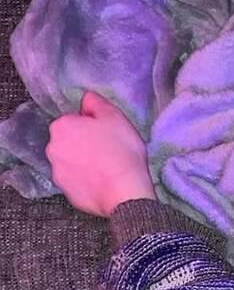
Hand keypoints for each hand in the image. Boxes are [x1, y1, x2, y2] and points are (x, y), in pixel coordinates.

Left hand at [45, 91, 156, 217]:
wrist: (124, 192)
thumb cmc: (121, 152)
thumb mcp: (115, 118)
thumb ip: (96, 103)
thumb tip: (86, 98)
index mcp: (62, 126)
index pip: (74, 120)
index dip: (92, 125)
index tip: (106, 134)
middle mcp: (53, 147)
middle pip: (69, 140)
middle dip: (83, 143)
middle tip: (107, 150)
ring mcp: (57, 170)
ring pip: (70, 160)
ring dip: (83, 161)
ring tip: (106, 167)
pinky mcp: (65, 190)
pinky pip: (75, 180)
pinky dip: (85, 180)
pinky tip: (102, 181)